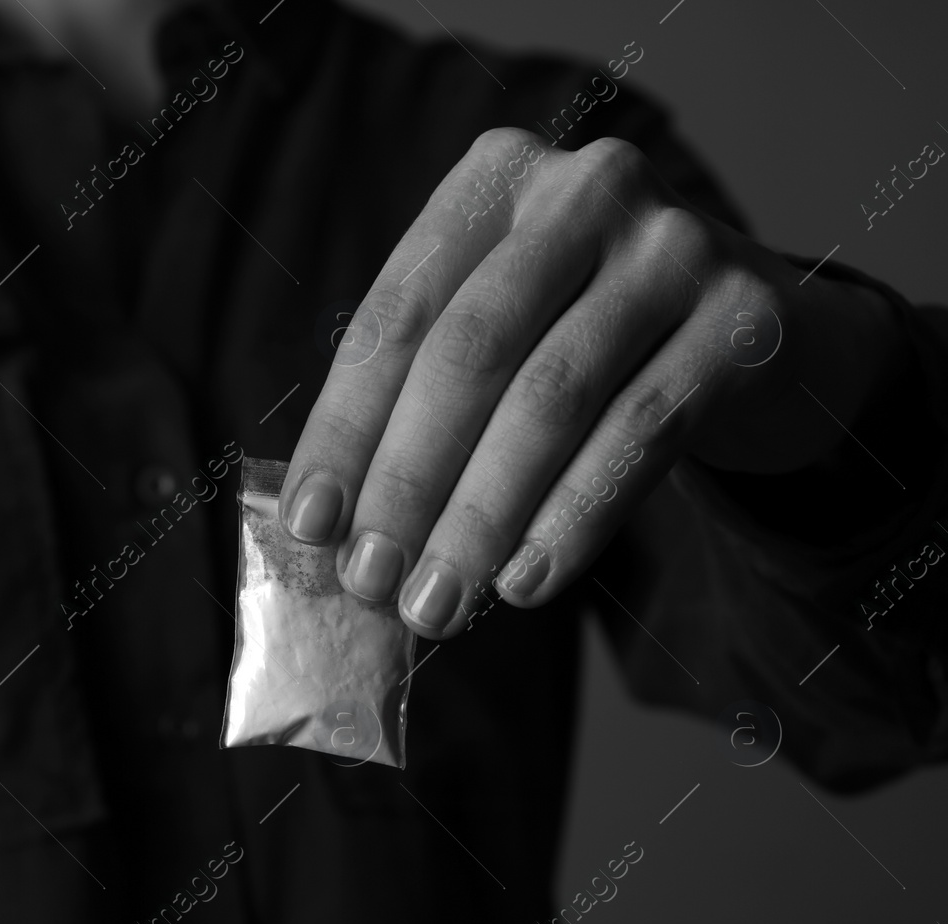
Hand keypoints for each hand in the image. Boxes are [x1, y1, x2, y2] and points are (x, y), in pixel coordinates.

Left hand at [282, 129, 906, 638]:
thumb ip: (416, 394)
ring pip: (551, 398)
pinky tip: (525, 583)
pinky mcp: (748, 318)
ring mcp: (678, 244)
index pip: (397, 314)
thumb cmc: (584, 341)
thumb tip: (326, 522)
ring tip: (436, 604)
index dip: (345, 427)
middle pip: (469, 352)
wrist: (756, 334)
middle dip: (407, 481)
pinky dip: (573, 517)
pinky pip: (641, 432)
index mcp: (497, 179)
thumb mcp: (500, 331)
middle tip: (370, 580)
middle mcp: (587, 188)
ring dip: (480, 517)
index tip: (308, 525)